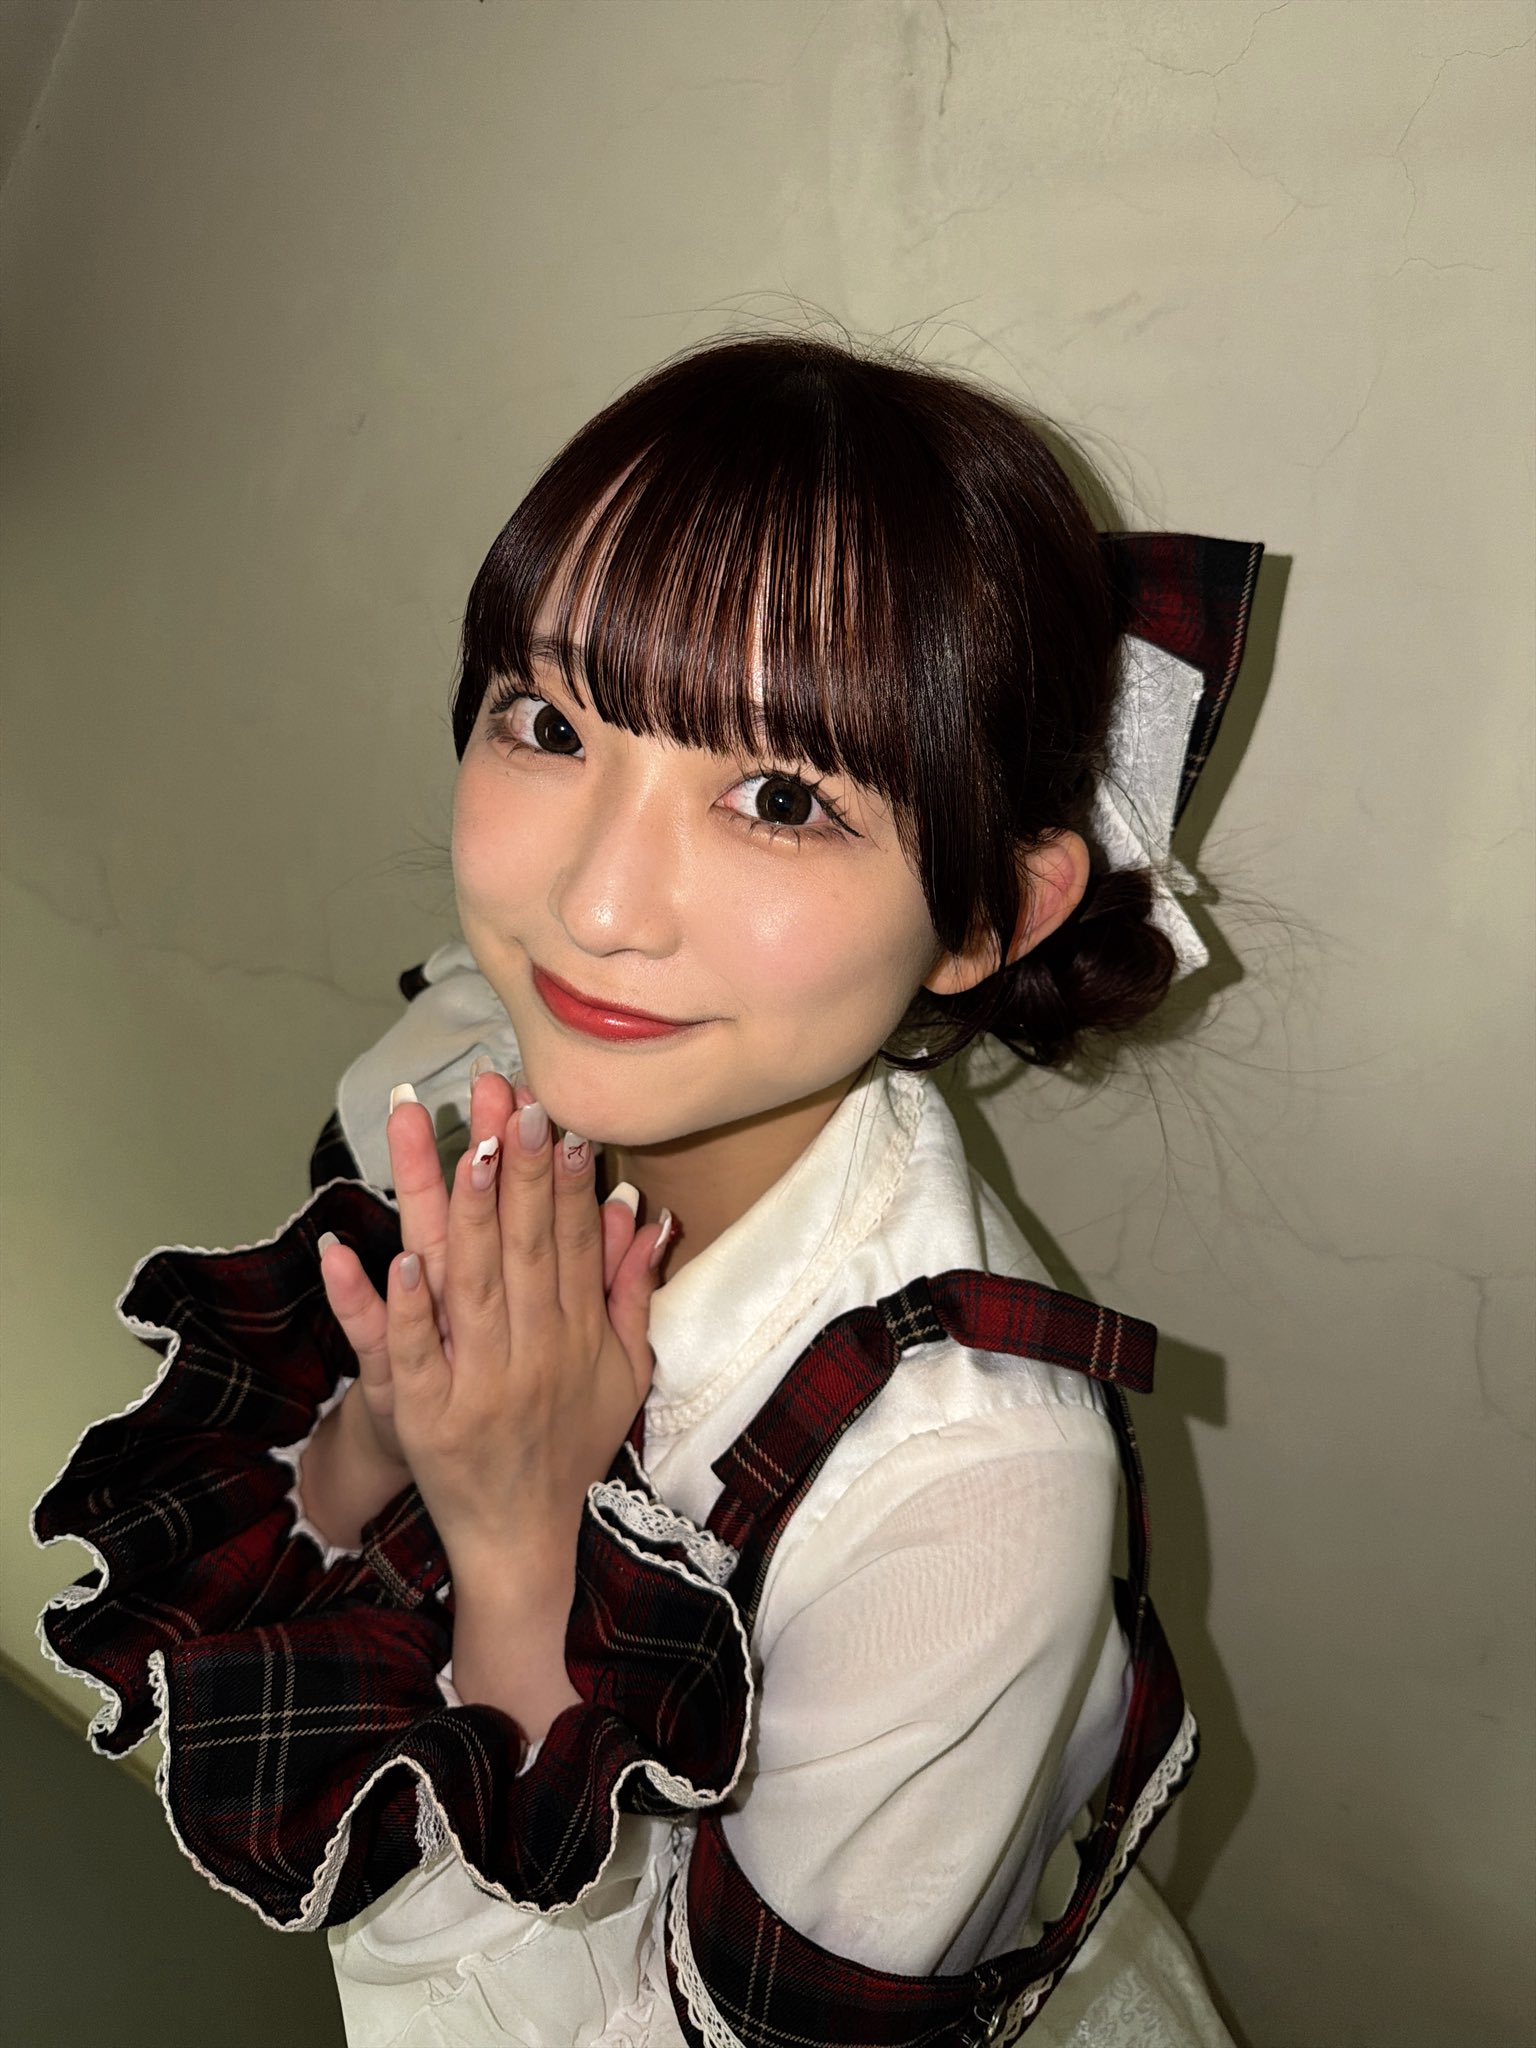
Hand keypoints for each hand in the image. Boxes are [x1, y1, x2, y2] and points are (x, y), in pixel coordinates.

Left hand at [317, 1069, 670, 1576]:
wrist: (523, 1539)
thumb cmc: (570, 1445)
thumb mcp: (622, 1373)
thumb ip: (631, 1293)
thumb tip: (645, 1214)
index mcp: (579, 1337)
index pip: (575, 1241)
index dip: (569, 1177)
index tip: (563, 1114)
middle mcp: (535, 1355)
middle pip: (527, 1248)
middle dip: (521, 1169)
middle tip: (514, 1096)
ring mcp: (480, 1386)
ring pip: (471, 1286)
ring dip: (469, 1215)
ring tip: (466, 1146)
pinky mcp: (427, 1418)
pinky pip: (412, 1356)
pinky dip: (403, 1309)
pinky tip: (392, 1258)